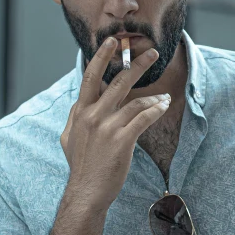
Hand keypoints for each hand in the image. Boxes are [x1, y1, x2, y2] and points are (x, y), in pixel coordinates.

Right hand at [61, 37, 170, 210]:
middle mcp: (92, 115)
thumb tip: (79, 104)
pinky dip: (156, 109)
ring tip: (165, 95)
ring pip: (135, 101)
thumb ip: (75, 118)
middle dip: (136, 64)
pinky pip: (144, 117)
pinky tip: (163, 106)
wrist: (86, 192)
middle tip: (152, 52)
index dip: (101, 57)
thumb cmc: (81, 166)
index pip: (90, 77)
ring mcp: (107, 127)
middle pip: (117, 82)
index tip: (112, 42)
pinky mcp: (122, 140)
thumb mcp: (69, 138)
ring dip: (154, 96)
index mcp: (80, 112)